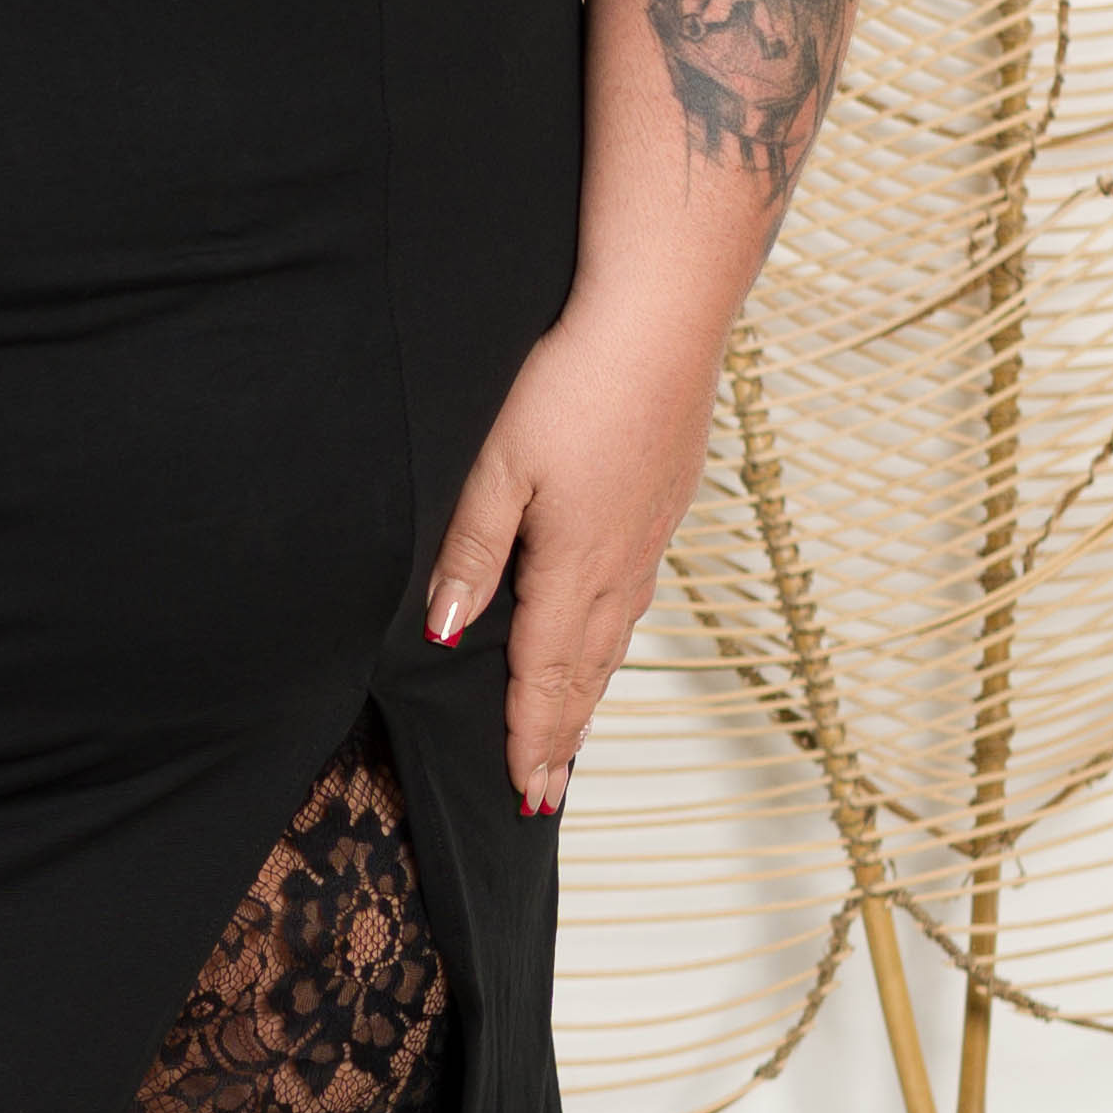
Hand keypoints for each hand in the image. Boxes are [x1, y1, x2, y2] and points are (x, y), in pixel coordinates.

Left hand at [423, 300, 725, 813]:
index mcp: (573, 566)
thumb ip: (472, 549)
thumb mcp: (501, 464)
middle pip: (586, 672)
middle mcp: (620, 566)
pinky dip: (615, 642)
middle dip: (562, 734)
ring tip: (574, 735)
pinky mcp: (665, 506)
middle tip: (547, 791)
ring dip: (591, 695)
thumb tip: (446, 630)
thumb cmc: (576, 383)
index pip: (545, 674)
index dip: (531, 736)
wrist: (664, 322)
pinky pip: (636, 599)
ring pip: (615, 639)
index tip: (525, 790)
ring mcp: (650, 537)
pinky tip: (610, 638)